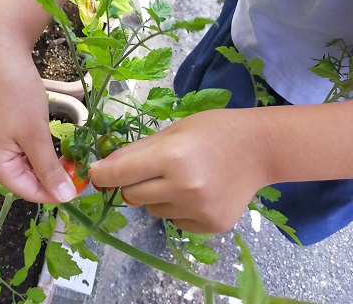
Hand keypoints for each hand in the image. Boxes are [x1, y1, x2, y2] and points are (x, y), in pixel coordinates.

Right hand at [0, 47, 76, 202]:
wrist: (1, 54)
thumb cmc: (17, 96)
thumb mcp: (36, 135)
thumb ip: (49, 169)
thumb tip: (65, 198)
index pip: (25, 191)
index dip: (52, 194)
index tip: (79, 190)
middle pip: (24, 179)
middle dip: (52, 179)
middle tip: (79, 174)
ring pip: (25, 164)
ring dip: (48, 165)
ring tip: (71, 163)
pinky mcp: (2, 130)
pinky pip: (22, 150)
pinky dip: (40, 152)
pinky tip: (56, 150)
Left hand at [88, 109, 268, 232]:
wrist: (261, 149)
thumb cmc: (214, 130)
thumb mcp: (173, 131)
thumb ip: (137, 151)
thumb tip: (104, 169)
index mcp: (173, 157)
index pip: (121, 174)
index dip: (103, 175)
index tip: (95, 174)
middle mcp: (184, 188)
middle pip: (132, 195)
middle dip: (132, 182)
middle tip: (151, 168)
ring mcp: (199, 210)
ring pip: (152, 210)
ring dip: (155, 196)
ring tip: (180, 178)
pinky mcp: (210, 226)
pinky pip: (174, 220)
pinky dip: (175, 208)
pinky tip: (196, 192)